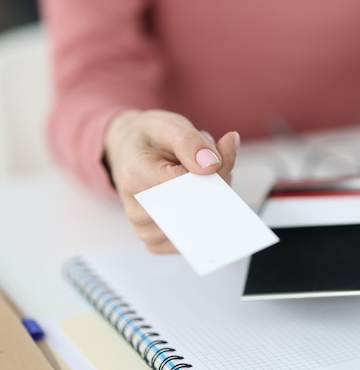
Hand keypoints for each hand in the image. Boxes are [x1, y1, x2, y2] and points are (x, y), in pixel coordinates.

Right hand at [104, 109, 239, 252]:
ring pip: (199, 222)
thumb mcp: (169, 126)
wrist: (129, 153)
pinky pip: (194, 235)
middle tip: (211, 162)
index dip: (212, 171)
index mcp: (134, 174)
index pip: (186, 182)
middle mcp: (136, 208)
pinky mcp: (155, 243)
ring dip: (212, 198)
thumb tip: (213, 164)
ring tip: (197, 176)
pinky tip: (196, 194)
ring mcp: (145, 230)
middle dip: (216, 184)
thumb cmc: (151, 140)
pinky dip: (204, 214)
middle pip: (196, 206)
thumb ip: (191, 142)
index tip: (219, 156)